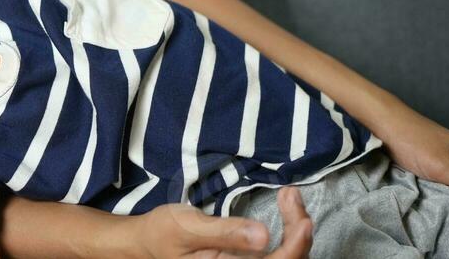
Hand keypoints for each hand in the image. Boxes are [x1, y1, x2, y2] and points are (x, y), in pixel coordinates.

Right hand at [129, 186, 312, 258]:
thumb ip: (226, 233)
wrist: (147, 242)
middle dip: (299, 232)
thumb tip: (265, 235)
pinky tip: (286, 210)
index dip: (296, 245)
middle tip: (291, 195)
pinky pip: (278, 255)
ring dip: (296, 231)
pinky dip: (288, 233)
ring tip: (290, 198)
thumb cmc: (164, 232)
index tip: (302, 216)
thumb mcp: (189, 227)